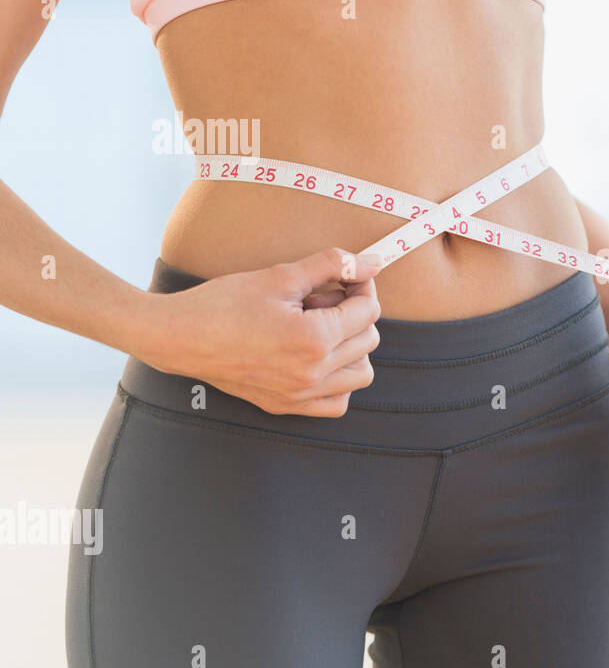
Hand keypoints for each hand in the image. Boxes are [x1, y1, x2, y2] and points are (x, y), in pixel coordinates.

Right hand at [142, 247, 383, 416]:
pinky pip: (336, 402)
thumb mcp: (280, 276)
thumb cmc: (223, 303)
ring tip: (320, 328)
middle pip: (369, 340)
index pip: (369, 311)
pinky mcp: (286, 406)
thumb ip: (332, 265)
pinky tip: (317, 357)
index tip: (346, 276)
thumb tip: (372, 261)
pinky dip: (338, 380)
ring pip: (360, 374)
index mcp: (314, 340)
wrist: (178, 337)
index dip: (362, 286)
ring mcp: (300, 395)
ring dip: (353, 347)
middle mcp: (312, 374)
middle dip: (355, 313)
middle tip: (322, 298)